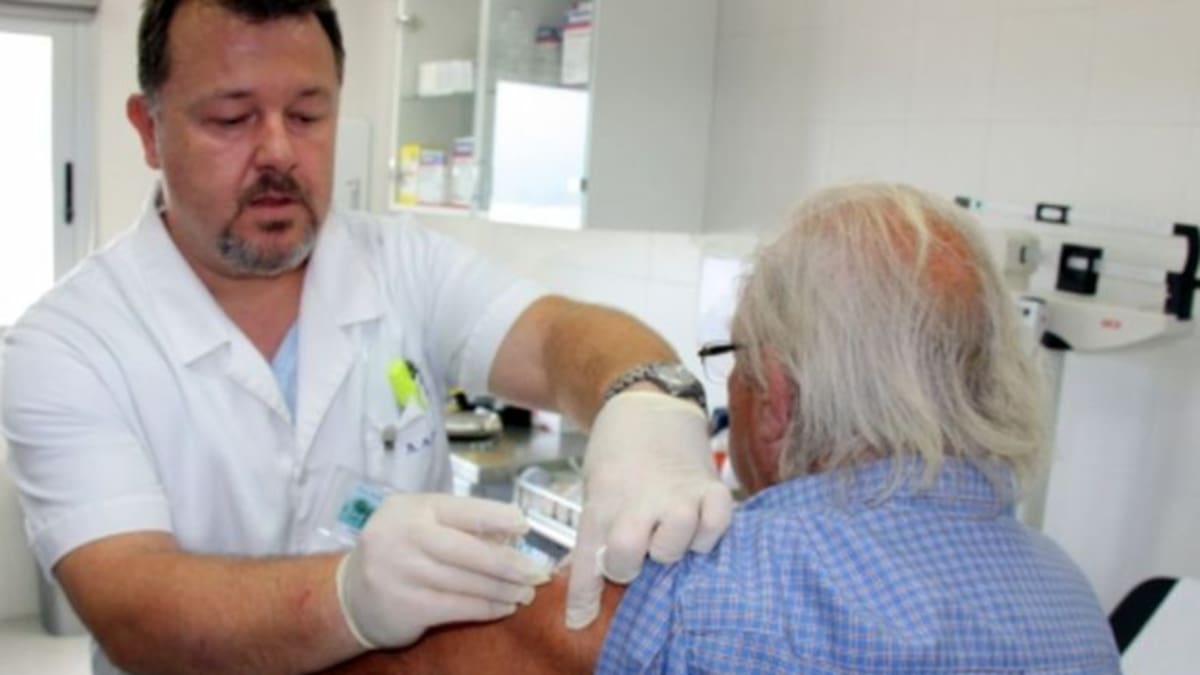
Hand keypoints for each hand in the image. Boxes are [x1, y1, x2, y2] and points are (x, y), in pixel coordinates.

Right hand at [336, 493, 549, 648]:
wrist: (350, 595)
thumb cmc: (399, 551)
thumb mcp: (419, 524)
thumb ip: (458, 524)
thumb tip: (512, 533)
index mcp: (411, 508)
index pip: (463, 510)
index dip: (498, 517)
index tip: (526, 526)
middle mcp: (404, 537)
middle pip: (469, 551)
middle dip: (510, 563)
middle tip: (538, 572)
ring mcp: (402, 573)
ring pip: (467, 583)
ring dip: (503, 590)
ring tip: (526, 593)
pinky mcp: (405, 607)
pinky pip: (457, 608)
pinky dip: (486, 608)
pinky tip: (503, 607)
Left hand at [566, 391, 733, 628]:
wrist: (647, 401)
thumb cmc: (617, 451)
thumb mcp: (595, 488)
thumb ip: (597, 531)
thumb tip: (590, 576)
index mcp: (602, 500)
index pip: (588, 557)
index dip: (583, 595)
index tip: (580, 619)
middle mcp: (638, 500)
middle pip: (626, 556)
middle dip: (627, 565)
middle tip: (633, 552)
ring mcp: (676, 493)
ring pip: (672, 546)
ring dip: (668, 550)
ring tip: (666, 533)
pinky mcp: (709, 485)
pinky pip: (716, 524)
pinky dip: (708, 532)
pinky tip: (698, 525)